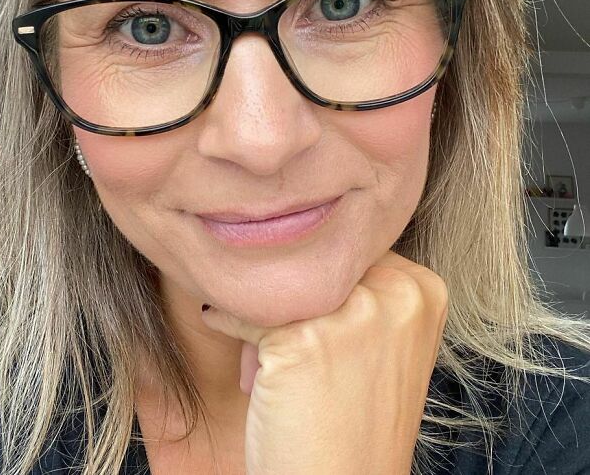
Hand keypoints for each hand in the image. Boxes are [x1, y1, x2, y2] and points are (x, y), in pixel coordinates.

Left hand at [200, 248, 448, 474]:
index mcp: (425, 289)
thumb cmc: (355, 421)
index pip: (352, 248)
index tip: (305, 305)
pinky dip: (230, 323)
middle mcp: (396, 295)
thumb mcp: (383, 343)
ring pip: (282, 283)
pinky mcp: (304, 341)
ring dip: (260, 312)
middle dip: (290, 291)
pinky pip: (246, 312)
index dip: (322, 276)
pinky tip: (231, 339)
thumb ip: (363, 286)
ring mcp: (353, 315)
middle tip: (277, 332)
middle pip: (318, 260)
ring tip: (262, 355)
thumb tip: (300, 234)